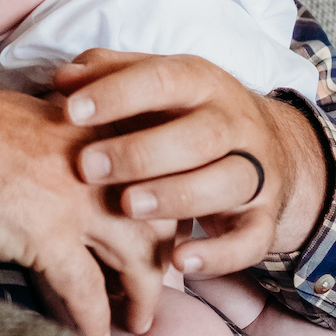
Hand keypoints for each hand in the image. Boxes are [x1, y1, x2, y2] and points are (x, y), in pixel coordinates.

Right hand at [0, 88, 172, 335]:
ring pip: (136, 260)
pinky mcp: (48, 235)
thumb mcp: (34, 116)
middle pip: (158, 220)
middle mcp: (100, 164)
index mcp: (99, 129)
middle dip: (161, 260)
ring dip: (140, 297)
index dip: (161, 214)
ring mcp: (78, 201)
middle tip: (152, 286)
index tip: (156, 238)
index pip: (156, 176)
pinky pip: (86, 291)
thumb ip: (67, 139)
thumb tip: (73, 169)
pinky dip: (94, 321)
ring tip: (136, 322)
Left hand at [49, 51, 327, 277]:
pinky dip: (219, 255)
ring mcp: (257, 172)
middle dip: (141, 153)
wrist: (271, 145)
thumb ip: (108, 74)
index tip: (70, 112)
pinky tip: (180, 262)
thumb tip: (63, 79)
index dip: (117, 94)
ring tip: (128, 207)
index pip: (163, 80)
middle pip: (199, 135)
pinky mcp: (264, 218)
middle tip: (87, 167)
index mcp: (202, 83)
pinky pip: (252, 240)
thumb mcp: (153, 83)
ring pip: (227, 183)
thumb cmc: (186, 112)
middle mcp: (235, 123)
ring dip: (177, 197)